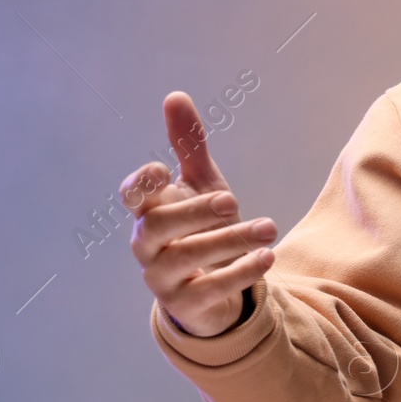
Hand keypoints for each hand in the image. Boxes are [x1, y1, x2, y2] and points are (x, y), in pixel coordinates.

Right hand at [120, 91, 275, 336]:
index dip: (141, 184)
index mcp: (149, 212)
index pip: (131, 196)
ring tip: (269, 229)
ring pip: (183, 258)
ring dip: (229, 241)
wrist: (214, 289)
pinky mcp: (185, 305)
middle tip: (233, 202)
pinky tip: (268, 257)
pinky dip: (239, 273)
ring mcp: (162, 278)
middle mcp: (147, 245)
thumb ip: (188, 146)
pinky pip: (208, 291)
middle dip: (195, 211)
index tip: (164, 170)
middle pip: (155, 226)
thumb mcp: (202, 185)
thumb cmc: (202, 228)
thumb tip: (175, 96)